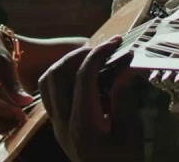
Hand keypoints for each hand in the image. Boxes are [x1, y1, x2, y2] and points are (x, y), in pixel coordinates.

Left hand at [39, 38, 143, 161]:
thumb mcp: (131, 134)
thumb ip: (124, 100)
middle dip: (78, 54)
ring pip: (47, 83)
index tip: (117, 43)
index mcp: (83, 124)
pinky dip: (62, 78)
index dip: (99, 54)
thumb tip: (124, 70)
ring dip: (65, 64)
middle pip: (57, 75)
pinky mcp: (57, 127)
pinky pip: (49, 94)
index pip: (83, 77)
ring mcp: (56, 125)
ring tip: (90, 58)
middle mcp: (63, 123)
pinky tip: (82, 77)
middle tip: (102, 48)